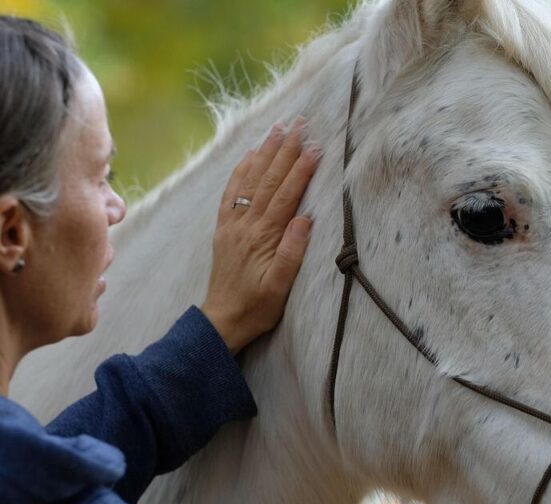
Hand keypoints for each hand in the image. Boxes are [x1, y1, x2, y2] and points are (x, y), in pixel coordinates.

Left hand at [201, 118, 319, 353]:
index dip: (301, 169)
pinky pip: (232, 192)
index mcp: (262, 237)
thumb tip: (305, 219)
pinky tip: (250, 154)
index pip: (285, 195)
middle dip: (285, 149)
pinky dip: (242, 170)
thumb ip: (292, 252)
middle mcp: (245, 225)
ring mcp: (232, 224)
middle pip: (268, 179)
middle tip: (300, 123)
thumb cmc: (258, 307)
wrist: (223, 320)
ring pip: (250, 180)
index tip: (315, 146)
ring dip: (265, 152)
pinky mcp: (225, 228)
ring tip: (279, 128)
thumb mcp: (281, 287)